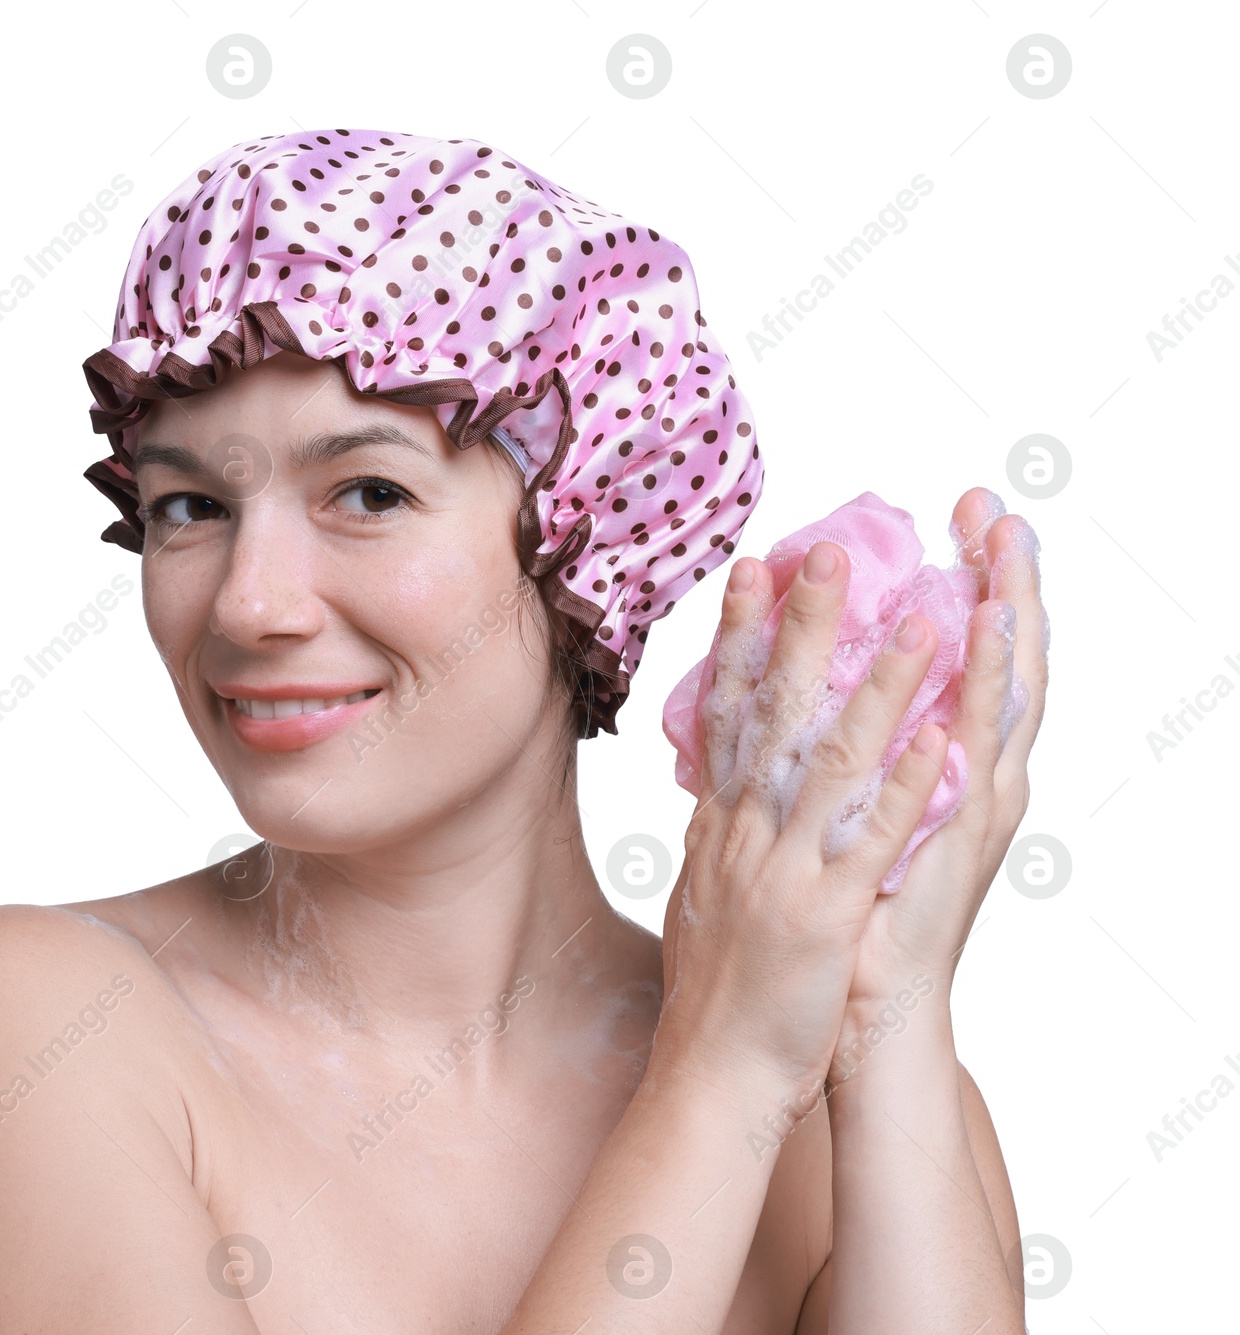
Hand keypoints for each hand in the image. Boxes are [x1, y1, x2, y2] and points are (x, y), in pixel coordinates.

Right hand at [655, 534, 958, 1100]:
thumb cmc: (712, 992)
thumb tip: (719, 787)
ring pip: (830, 761)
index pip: (726, 712)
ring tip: (913, 620)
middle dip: (800, 629)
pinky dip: (903, 786)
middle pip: (773, 713)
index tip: (755, 570)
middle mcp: (745, 833)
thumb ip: (717, 833)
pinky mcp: (822, 916)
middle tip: (823, 553)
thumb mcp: (701, 894)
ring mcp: (782, 870)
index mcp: (719, 826)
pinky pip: (869, 841)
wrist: (709, 1073)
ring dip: (873, 686)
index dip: (739, 638)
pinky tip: (936, 739)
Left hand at [834, 489, 1047, 1066]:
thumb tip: (772, 705)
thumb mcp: (804, 824)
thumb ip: (806, 764)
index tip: (953, 518)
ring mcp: (966, 809)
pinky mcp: (959, 841)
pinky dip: (977, 688)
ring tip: (1003, 545)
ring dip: (998, 617)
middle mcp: (955, 780)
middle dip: (990, 579)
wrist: (845, 1018)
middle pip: (985, 662)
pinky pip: (969, 753)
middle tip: (989, 501)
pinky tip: (982, 634)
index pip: (945, 662)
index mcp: (918, 771)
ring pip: (992, 694)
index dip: (950, 590)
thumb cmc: (820, 927)